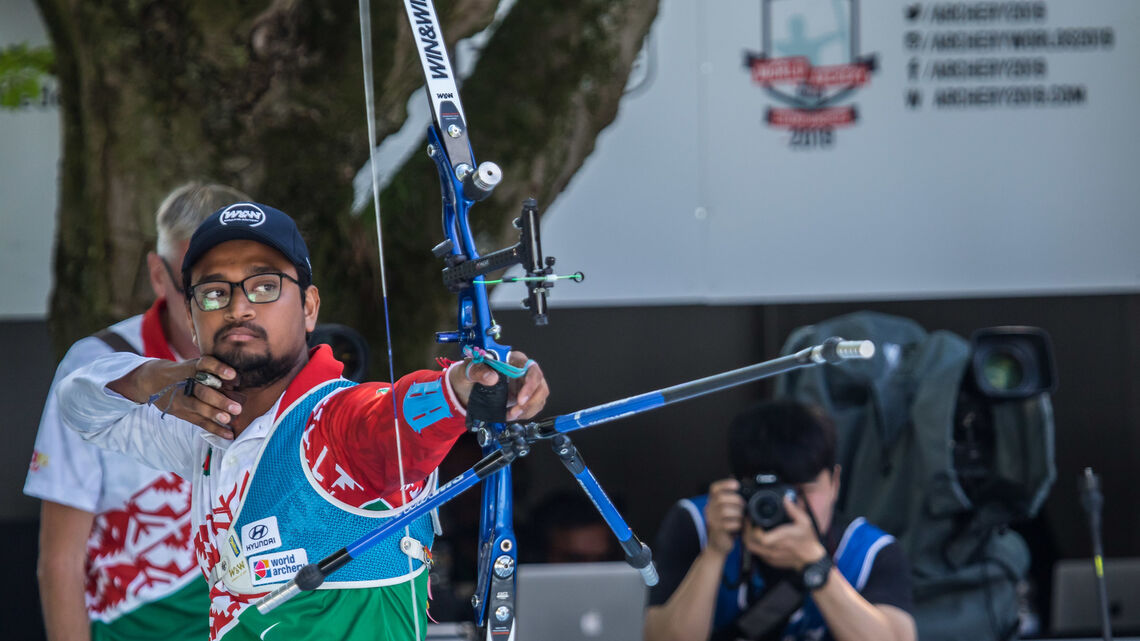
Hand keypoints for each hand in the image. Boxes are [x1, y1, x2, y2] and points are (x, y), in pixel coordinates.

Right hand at [117, 356, 241, 439]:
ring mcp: (182, 399)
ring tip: (229, 419)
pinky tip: (229, 434)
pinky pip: (199, 422)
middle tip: (237, 407)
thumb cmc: (183, 372)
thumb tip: (238, 382)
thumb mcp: (193, 365)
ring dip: (215, 415)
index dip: (218, 368)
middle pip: (202, 392)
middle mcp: (186, 383)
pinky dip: (215, 429)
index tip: (233, 374)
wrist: (153, 381)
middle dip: (219, 400)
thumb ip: (212, 371)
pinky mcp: (182, 413)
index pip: (205, 364)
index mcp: (192, 368)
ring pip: (198, 408)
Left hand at [447, 350, 548, 420]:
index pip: (531, 368)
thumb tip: (492, 377)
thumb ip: (478, 371)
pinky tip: (512, 414)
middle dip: (531, 401)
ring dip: (528, 409)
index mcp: (512, 360)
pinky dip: (526, 413)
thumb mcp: (467, 371)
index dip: (530, 384)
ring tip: (511, 414)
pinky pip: (533, 405)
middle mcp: (522, 371)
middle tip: (516, 410)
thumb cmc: (468, 375)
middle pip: (540, 384)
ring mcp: (524, 385)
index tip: (520, 399)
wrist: (464, 389)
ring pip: (539, 397)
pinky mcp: (522, 396)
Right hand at [704, 479, 744, 556]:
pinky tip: (739, 527)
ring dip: (738, 513)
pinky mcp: (717, 530)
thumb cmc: (726, 528)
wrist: (718, 546)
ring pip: (725, 511)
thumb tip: (745, 491)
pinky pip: (729, 524)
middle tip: (743, 506)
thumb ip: (732, 502)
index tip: (736, 484)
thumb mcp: (727, 512)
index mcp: (712, 503)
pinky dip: (737, 524)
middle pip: (720, 498)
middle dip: (736, 500)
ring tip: (741, 518)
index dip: (725, 484)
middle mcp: (709, 509)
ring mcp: (712, 520)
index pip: (714, 489)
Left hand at [742, 496, 826, 570]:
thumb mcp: (804, 522)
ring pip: (751, 548)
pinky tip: (757, 538)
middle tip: (747, 522)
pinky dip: (754, 545)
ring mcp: (771, 557)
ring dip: (748, 538)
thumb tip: (786, 499)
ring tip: (750, 529)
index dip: (751, 528)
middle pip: (750, 542)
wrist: (811, 560)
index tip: (750, 519)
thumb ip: (794, 510)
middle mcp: (773, 549)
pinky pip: (757, 553)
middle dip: (746, 531)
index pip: (759, 536)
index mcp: (780, 539)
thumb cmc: (808, 540)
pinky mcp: (770, 561)